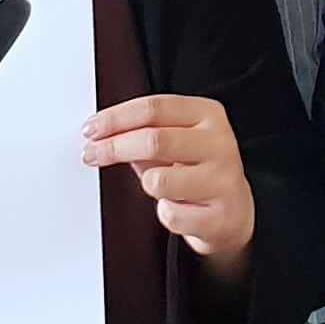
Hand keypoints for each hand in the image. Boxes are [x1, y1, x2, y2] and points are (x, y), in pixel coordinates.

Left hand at [84, 93, 254, 263]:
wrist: (233, 211)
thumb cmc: (196, 170)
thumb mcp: (175, 140)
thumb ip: (143, 131)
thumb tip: (98, 133)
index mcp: (208, 115)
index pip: (154, 108)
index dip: (116, 118)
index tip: (91, 129)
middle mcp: (220, 143)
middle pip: (153, 139)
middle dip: (113, 147)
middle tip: (91, 154)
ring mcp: (223, 180)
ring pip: (158, 181)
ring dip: (148, 184)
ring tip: (160, 185)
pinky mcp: (220, 216)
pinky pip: (170, 215)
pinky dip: (165, 213)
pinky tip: (179, 208)